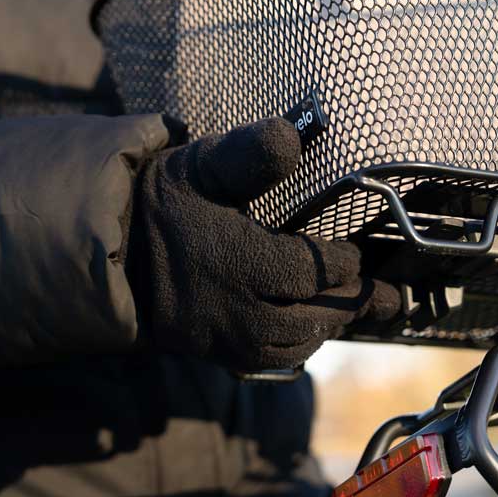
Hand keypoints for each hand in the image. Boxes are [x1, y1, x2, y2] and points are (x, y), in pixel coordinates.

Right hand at [129, 117, 398, 370]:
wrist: (112, 249)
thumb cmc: (166, 201)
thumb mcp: (203, 165)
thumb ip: (249, 153)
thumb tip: (292, 135)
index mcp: (237, 260)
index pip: (311, 271)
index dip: (342, 263)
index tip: (356, 251)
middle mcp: (233, 308)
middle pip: (313, 316)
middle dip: (352, 302)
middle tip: (384, 293)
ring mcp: (224, 337)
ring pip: (295, 344)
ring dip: (328, 326)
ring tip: (354, 306)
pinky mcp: (215, 353)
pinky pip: (270, 361)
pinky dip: (299, 347)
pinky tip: (315, 327)